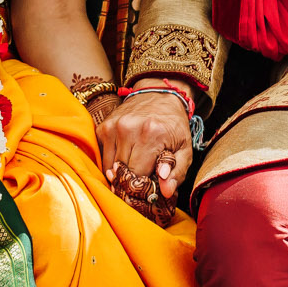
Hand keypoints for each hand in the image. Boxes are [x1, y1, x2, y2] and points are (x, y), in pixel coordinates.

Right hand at [99, 83, 193, 204]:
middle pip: (122, 174)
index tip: (149, 191)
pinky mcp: (103, 128)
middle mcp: (129, 128)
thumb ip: (177, 172)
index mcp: (152, 134)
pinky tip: (125, 159)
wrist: (158, 95)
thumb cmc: (173, 125)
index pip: (139, 176)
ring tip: (134, 171)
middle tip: (141, 184)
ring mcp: (113, 127)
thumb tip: (164, 191)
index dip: (144, 188)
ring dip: (120, 175)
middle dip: (132, 183)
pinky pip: (103, 158)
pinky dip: (112, 165)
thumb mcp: (185, 148)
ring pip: (109, 168)